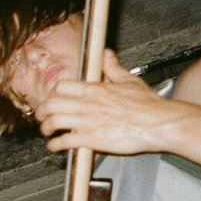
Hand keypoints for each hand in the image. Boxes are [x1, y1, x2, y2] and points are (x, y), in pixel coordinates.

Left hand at [39, 50, 188, 155]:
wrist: (159, 123)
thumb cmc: (148, 105)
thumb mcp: (130, 80)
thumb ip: (114, 68)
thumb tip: (107, 54)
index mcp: (96, 90)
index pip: (62, 86)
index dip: (52, 94)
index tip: (51, 99)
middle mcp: (89, 105)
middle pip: (51, 104)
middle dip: (41, 112)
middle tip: (41, 117)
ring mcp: (89, 122)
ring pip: (54, 122)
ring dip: (45, 128)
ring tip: (47, 131)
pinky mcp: (92, 139)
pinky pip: (65, 141)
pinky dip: (54, 145)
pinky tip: (54, 146)